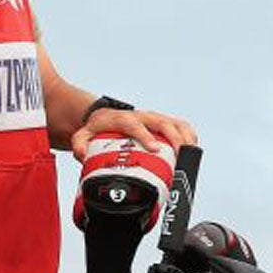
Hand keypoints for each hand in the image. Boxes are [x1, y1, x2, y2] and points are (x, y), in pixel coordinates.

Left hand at [71, 105, 198, 161]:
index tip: (155, 149)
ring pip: (174, 122)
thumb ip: (80, 144)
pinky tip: (193, 149)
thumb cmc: (98, 128)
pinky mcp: (162, 122)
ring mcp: (153, 119)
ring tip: (191, 153)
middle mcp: (141, 116)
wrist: (104, 116)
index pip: (134, 125)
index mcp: (122, 119)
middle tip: (178, 155)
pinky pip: (180, 125)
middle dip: (172, 138)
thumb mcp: (83, 135)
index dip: (145, 136)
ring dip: (184, 136)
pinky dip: (189, 135)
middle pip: (161, 122)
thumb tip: (82, 156)